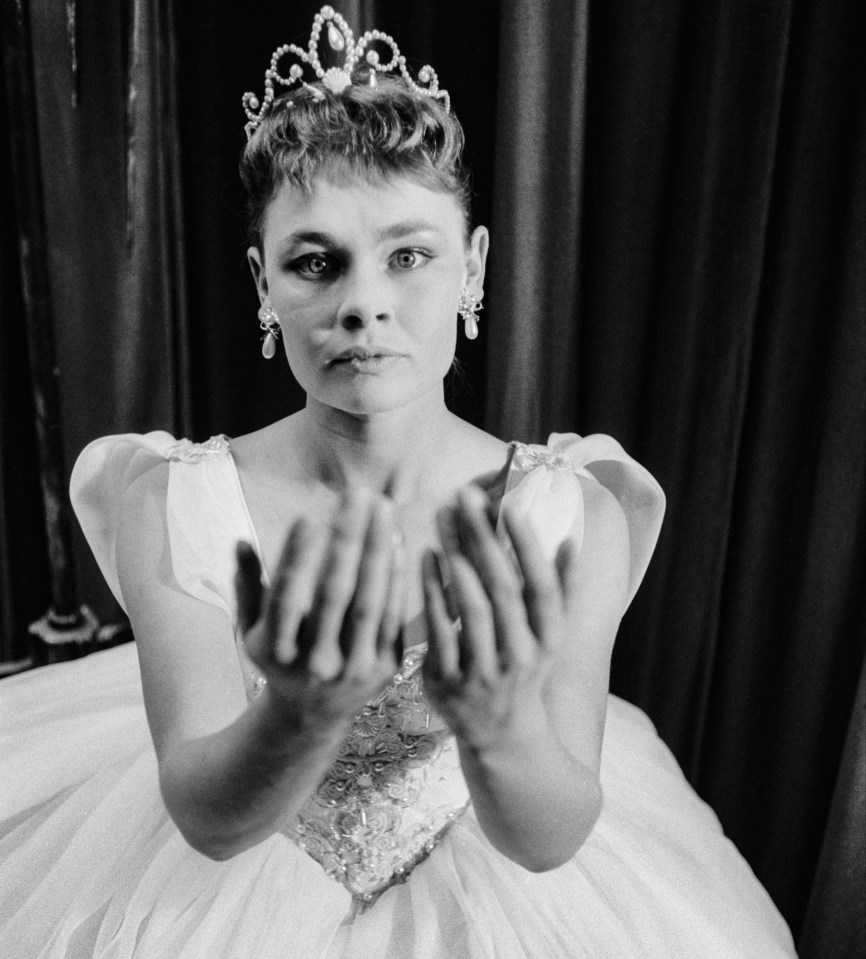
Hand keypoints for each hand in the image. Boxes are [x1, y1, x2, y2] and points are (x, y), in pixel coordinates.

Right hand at [235, 491, 405, 727]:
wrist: (311, 717)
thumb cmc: (279, 659)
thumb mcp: (251, 629)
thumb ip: (246, 584)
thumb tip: (238, 540)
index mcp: (276, 650)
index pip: (285, 599)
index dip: (295, 558)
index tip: (306, 515)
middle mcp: (314, 662)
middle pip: (333, 593)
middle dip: (347, 539)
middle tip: (357, 494)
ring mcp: (352, 667)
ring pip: (368, 602)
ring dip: (377, 550)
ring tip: (382, 507)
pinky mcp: (383, 667)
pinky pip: (392, 616)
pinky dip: (396, 578)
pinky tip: (398, 542)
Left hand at [422, 485, 578, 751]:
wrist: (501, 737)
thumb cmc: (526, 669)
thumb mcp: (551, 636)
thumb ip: (562, 588)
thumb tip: (571, 539)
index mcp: (549, 642)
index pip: (544, 587)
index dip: (529, 547)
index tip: (510, 505)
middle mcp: (521, 657)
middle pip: (503, 590)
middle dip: (483, 539)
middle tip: (464, 496)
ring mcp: (484, 673)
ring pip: (471, 607)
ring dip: (456, 556)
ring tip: (443, 516)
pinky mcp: (448, 683)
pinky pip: (438, 630)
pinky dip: (432, 591)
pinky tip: (425, 555)